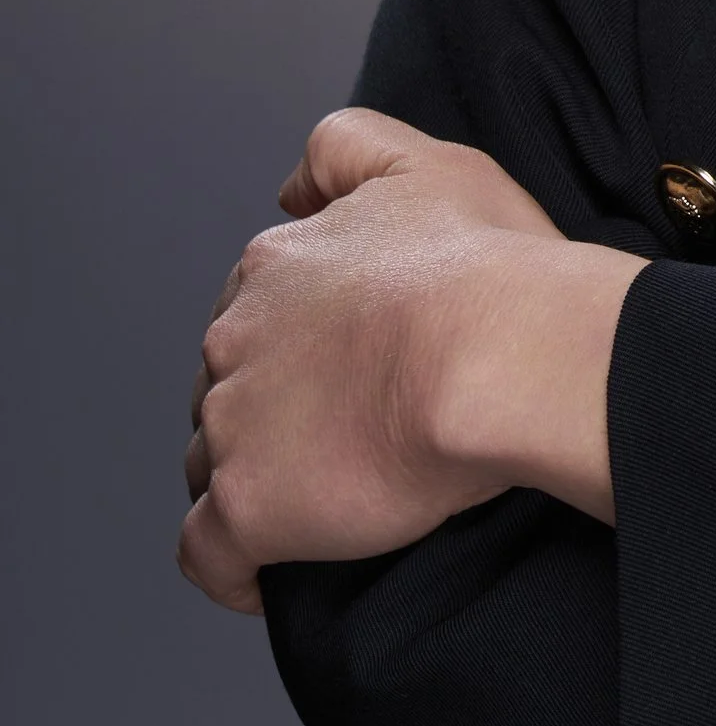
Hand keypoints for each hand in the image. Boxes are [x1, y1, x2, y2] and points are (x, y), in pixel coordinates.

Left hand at [178, 109, 644, 615]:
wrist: (499, 354)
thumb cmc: (488, 265)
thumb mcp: (427, 163)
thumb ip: (348, 149)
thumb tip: (291, 188)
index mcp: (276, 266)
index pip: (254, 314)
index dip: (297, 346)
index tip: (349, 371)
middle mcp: (235, 339)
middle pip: (224, 387)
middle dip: (268, 412)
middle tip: (349, 435)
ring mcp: (233, 425)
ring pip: (211, 464)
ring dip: (254, 481)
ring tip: (325, 504)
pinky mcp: (246, 508)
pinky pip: (206, 555)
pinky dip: (231, 570)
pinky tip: (272, 576)